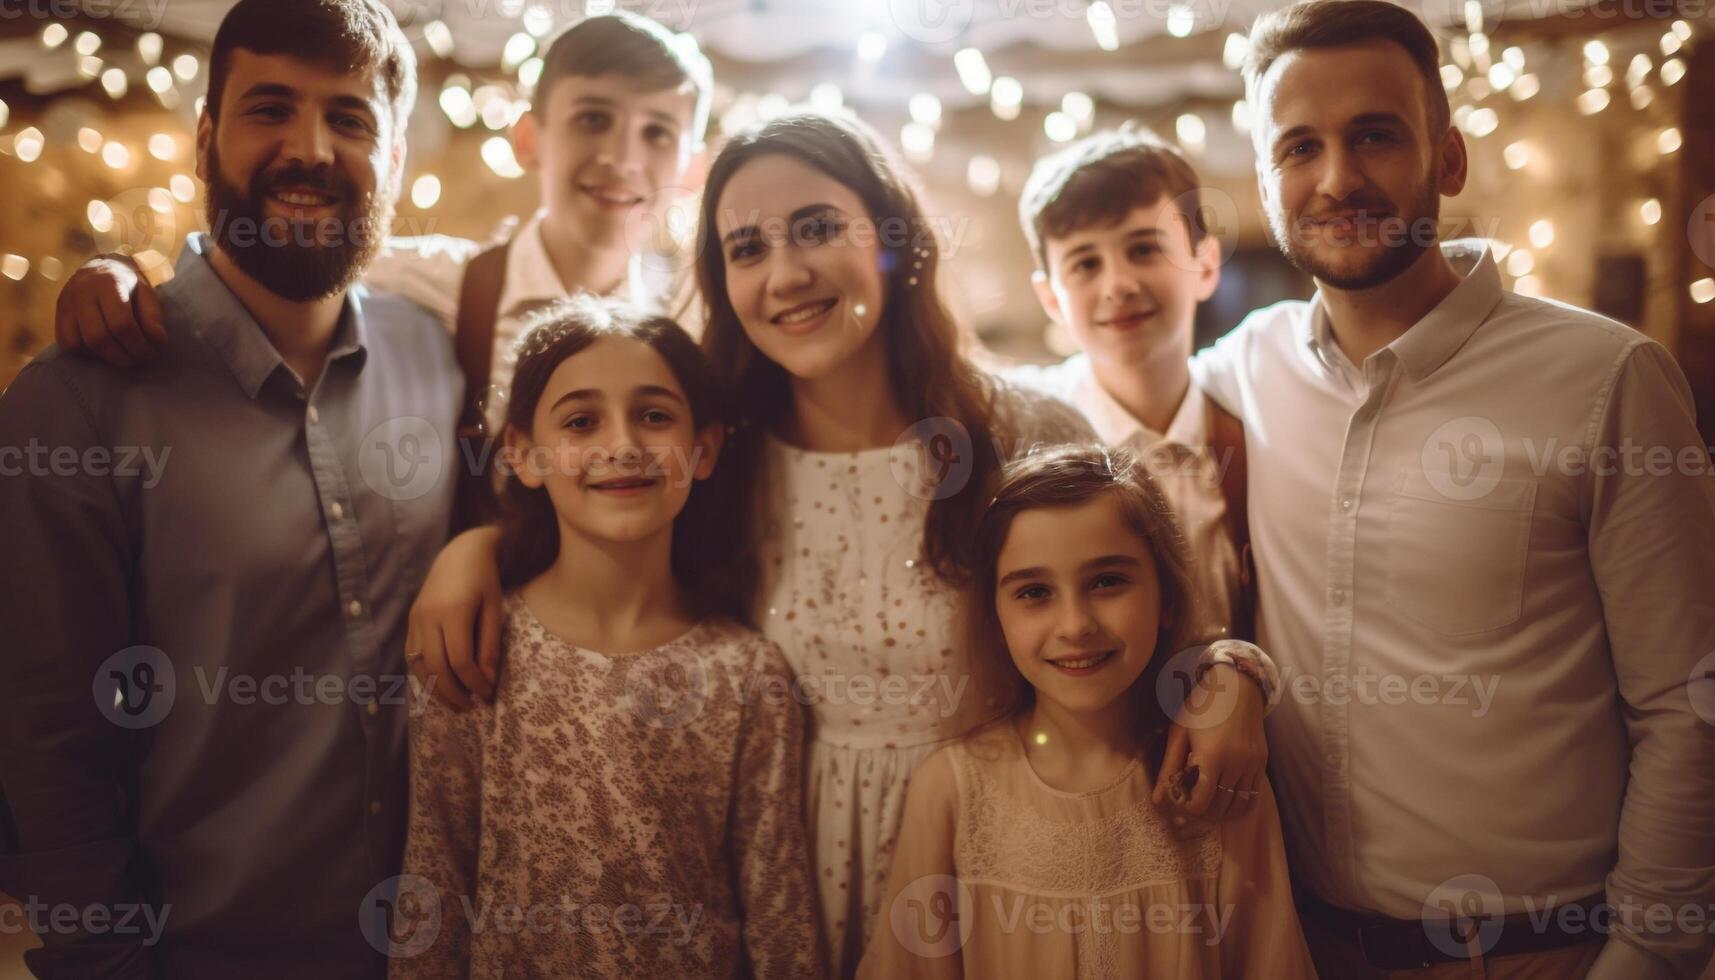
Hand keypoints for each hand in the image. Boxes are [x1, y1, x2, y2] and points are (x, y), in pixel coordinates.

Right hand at [54, 254, 166, 367]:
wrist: (100, 268)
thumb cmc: (129, 284)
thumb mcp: (147, 292)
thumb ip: (153, 315)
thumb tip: (158, 340)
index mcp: (108, 283)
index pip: (121, 323)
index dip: (138, 345)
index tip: (151, 354)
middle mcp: (82, 292)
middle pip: (97, 338)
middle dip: (122, 357)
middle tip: (138, 360)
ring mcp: (66, 303)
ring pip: (78, 343)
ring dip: (104, 358)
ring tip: (124, 356)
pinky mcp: (58, 314)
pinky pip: (66, 343)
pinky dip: (86, 353)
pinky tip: (104, 350)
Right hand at [404, 526, 504, 709]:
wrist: (460, 552)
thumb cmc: (484, 580)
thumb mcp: (494, 611)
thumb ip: (489, 646)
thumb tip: (487, 682)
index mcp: (453, 612)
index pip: (460, 661)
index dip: (474, 683)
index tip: (487, 695)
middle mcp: (429, 617)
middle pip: (435, 668)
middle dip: (452, 694)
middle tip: (469, 708)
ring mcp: (415, 619)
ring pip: (418, 665)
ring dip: (435, 689)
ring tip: (454, 703)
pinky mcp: (410, 620)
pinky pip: (411, 655)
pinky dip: (424, 674)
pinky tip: (439, 683)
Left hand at [1153, 664, 1267, 822]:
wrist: (1237, 686)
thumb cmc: (1202, 706)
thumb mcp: (1179, 733)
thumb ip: (1168, 768)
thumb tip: (1157, 800)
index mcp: (1211, 756)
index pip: (1200, 803)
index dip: (1186, 807)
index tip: (1179, 797)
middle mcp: (1235, 764)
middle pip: (1218, 808)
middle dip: (1202, 812)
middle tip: (1190, 801)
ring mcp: (1252, 765)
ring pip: (1237, 806)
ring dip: (1221, 812)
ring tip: (1207, 803)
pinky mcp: (1262, 763)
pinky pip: (1252, 797)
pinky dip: (1238, 805)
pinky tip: (1225, 800)